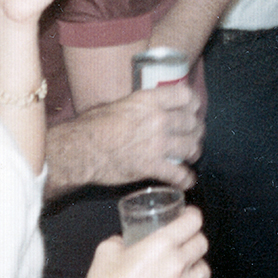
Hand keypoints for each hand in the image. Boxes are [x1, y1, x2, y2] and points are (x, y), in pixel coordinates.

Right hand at [79, 207, 209, 277]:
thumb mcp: (106, 252)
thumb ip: (120, 240)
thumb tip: (123, 240)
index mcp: (160, 245)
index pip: (193, 221)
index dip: (192, 215)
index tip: (189, 216)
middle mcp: (175, 264)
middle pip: (202, 243)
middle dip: (195, 239)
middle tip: (185, 240)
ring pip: (203, 270)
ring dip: (195, 266)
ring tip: (185, 267)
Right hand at [80, 83, 203, 189]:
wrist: (82, 148)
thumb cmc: (94, 125)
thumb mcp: (121, 104)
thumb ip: (141, 106)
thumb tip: (148, 108)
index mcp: (150, 100)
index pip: (186, 96)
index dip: (193, 104)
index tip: (193, 110)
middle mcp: (159, 119)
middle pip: (192, 123)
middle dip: (195, 130)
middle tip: (193, 135)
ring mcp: (157, 144)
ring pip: (190, 147)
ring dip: (193, 152)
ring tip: (191, 155)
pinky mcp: (152, 166)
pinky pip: (178, 174)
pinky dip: (185, 179)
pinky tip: (186, 181)